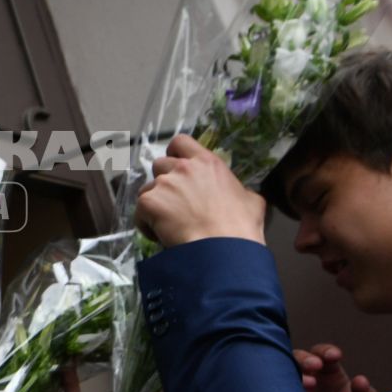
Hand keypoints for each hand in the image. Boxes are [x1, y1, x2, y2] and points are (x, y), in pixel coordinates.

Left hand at [134, 135, 265, 246]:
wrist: (222, 249)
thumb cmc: (240, 227)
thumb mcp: (251, 201)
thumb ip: (239, 190)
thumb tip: (241, 195)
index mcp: (207, 163)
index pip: (181, 142)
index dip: (175, 153)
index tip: (176, 167)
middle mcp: (183, 168)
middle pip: (160, 165)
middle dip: (164, 182)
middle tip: (174, 202)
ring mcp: (164, 184)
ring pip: (147, 188)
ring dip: (155, 203)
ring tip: (167, 223)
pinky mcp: (149, 202)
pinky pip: (140, 211)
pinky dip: (146, 224)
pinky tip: (160, 236)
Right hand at [293, 343, 376, 391]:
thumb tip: (360, 380)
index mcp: (329, 374)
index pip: (322, 354)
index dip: (325, 352)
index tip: (334, 356)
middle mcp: (310, 380)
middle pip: (299, 359)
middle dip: (305, 359)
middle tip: (313, 366)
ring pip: (288, 375)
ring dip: (296, 376)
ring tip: (308, 385)